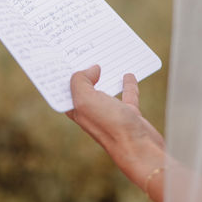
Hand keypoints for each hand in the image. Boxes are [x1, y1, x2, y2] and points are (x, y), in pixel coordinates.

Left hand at [67, 66, 164, 187]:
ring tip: (103, 60)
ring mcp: (111, 114)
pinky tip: (128, 74)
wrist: (140, 148)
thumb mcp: (85, 100)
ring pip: (105, 90)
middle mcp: (92, 112)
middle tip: (82, 53)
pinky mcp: (129, 115)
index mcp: (77, 111)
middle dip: (83, 72)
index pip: (65, 90)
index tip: (61, 58)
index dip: (62, 75)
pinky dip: (128, 84)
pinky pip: (127, 95)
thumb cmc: (110, 126)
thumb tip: (92, 69)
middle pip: (84, 88)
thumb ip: (81, 81)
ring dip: (104, 77)